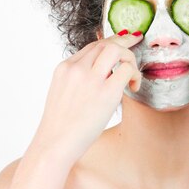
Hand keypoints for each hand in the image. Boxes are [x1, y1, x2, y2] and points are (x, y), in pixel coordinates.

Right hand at [28, 30, 142, 163]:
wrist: (53, 146)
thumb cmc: (60, 126)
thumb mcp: (61, 92)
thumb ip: (77, 78)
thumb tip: (102, 72)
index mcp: (64, 68)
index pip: (92, 46)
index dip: (110, 43)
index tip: (122, 43)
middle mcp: (76, 69)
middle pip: (105, 43)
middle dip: (123, 43)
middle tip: (134, 48)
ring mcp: (90, 79)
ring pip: (116, 50)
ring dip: (129, 57)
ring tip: (132, 74)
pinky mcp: (106, 92)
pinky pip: (126, 70)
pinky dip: (134, 74)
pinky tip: (134, 86)